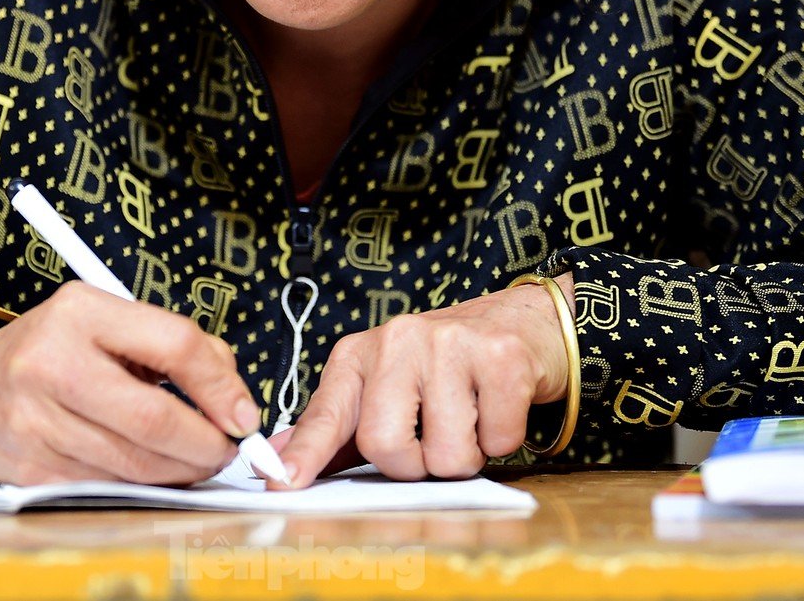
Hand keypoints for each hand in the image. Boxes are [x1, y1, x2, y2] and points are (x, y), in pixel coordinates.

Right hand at [0, 281, 261, 485]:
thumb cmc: (52, 350)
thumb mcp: (105, 321)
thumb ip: (172, 345)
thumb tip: (232, 394)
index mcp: (80, 312)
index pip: (173, 344)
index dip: (220, 385)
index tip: (243, 413)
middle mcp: (52, 362)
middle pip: (154, 417)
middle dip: (205, 444)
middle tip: (227, 450)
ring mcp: (36, 420)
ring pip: (135, 463)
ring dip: (182, 471)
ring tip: (197, 461)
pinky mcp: (31, 468)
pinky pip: (108, 485)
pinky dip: (145, 485)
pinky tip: (156, 472)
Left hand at [269, 274, 574, 487]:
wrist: (523, 322)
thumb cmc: (447, 366)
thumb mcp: (385, 387)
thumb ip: (338, 427)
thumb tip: (279, 454)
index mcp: (359, 355)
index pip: (327, 413)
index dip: (307, 452)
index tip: (282, 481)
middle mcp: (398, 340)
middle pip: (385, 446)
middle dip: (416, 464)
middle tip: (434, 434)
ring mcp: (449, 344)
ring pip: (446, 456)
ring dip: (466, 454)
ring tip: (470, 416)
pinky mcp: (500, 357)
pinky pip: (497, 442)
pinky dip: (502, 439)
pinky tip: (498, 405)